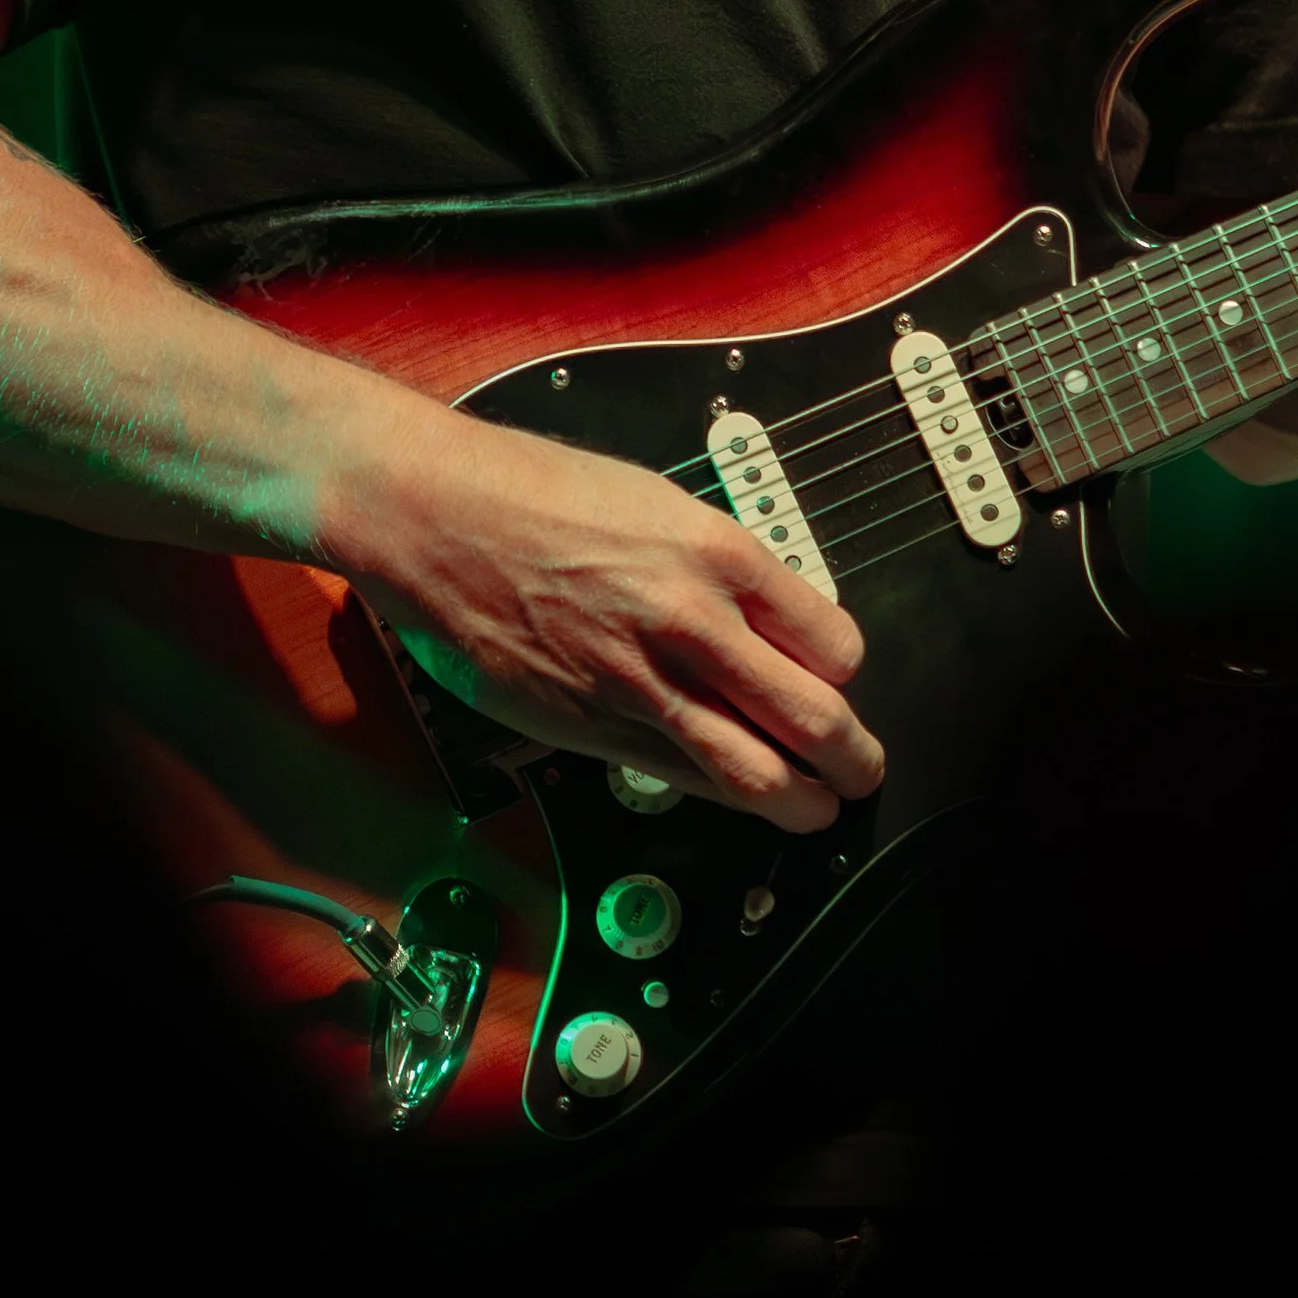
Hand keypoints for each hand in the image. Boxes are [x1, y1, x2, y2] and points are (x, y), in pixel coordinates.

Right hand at [341, 395, 884, 832]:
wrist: (435, 514)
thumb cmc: (533, 490)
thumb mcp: (655, 501)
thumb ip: (714, 566)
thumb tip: (762, 617)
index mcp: (717, 551)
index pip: (833, 643)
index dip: (844, 674)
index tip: (840, 682)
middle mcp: (690, 621)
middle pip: (813, 720)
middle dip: (852, 758)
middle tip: (862, 769)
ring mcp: (640, 683)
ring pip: (755, 774)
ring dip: (803, 801)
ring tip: (818, 807)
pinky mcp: (591, 728)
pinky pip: (680, 779)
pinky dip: (721, 795)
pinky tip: (735, 796)